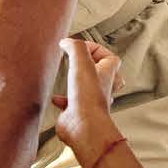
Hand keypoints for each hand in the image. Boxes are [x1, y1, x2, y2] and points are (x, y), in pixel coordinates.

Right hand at [52, 38, 122, 155]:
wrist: (83, 126)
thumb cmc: (87, 98)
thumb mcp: (81, 63)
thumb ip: (75, 47)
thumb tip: (67, 41)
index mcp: (106, 75)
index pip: (111, 58)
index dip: (97, 49)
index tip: (80, 47)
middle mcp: (101, 88)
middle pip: (106, 75)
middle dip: (94, 67)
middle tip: (83, 62)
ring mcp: (91, 101)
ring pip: (90, 90)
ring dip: (79, 83)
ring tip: (70, 78)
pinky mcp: (78, 112)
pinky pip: (72, 104)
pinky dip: (63, 100)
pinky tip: (56, 98)